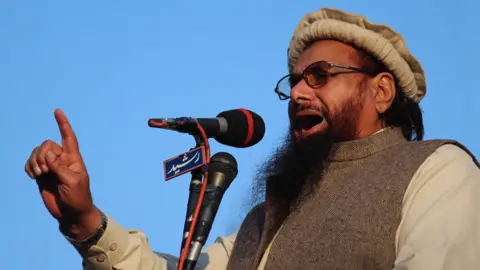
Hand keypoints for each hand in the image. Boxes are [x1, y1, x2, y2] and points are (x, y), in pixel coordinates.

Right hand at [25, 109, 100, 238]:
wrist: (71, 213)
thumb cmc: (78, 198)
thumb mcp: (72, 182)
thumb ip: (60, 167)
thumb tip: (48, 154)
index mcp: (73, 159)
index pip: (69, 137)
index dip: (63, 124)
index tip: (57, 111)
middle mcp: (62, 160)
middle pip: (47, 145)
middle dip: (42, 154)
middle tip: (45, 170)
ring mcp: (51, 167)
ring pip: (37, 152)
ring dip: (34, 161)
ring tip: (39, 174)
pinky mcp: (42, 175)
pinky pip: (30, 163)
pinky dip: (29, 167)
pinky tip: (33, 176)